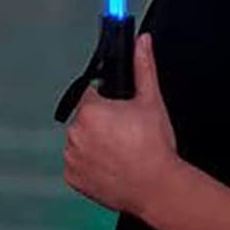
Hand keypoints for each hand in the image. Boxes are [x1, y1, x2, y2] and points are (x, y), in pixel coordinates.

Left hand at [64, 34, 177, 214]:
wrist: (157, 188)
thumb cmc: (154, 146)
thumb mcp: (151, 101)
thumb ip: (143, 66)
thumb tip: (142, 41)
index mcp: (90, 110)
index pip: (90, 94)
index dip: (107, 102)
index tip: (121, 113)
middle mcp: (74, 133)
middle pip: (84, 118)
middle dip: (101, 123)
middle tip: (124, 134)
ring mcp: (71, 158)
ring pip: (80, 141)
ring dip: (93, 144)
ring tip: (120, 152)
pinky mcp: (73, 179)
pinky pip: (77, 165)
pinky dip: (89, 165)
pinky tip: (110, 166)